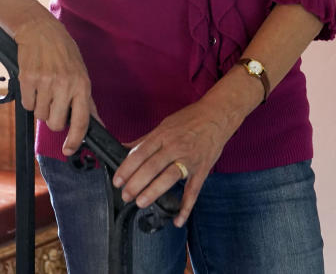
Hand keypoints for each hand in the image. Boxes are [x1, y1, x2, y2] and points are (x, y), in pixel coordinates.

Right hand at [11, 5, 92, 155]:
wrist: (41, 30)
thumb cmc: (64, 53)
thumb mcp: (81, 73)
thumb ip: (86, 100)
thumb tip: (96, 123)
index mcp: (82, 85)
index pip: (82, 121)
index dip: (75, 140)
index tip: (69, 149)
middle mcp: (65, 85)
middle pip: (56, 124)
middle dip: (54, 120)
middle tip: (54, 105)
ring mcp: (45, 82)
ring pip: (40, 115)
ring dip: (41, 108)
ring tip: (44, 89)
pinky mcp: (27, 79)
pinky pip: (27, 105)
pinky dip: (29, 99)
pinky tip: (34, 84)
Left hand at [111, 99, 237, 227]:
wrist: (218, 115)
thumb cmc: (190, 119)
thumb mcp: (165, 124)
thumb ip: (145, 140)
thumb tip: (123, 147)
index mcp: (163, 135)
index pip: (140, 153)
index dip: (127, 168)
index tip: (117, 181)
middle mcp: (175, 146)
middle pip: (152, 166)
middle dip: (136, 183)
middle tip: (125, 195)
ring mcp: (189, 159)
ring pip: (169, 177)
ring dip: (153, 191)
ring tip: (140, 202)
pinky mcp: (201, 170)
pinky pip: (193, 191)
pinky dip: (186, 207)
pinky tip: (177, 219)